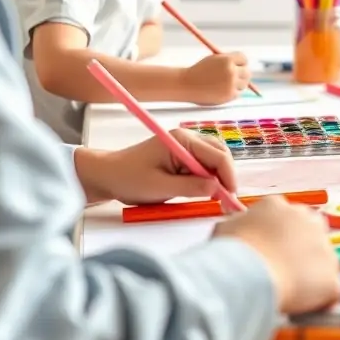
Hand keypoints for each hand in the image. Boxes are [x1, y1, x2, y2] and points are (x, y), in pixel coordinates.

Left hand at [83, 129, 236, 204]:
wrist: (108, 175)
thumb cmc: (129, 178)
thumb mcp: (160, 187)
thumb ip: (190, 187)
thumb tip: (217, 189)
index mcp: (182, 140)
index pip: (217, 155)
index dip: (228, 176)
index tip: (231, 198)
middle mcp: (188, 138)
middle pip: (220, 154)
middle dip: (227, 176)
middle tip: (228, 201)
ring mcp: (186, 146)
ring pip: (214, 159)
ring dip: (219, 178)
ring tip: (219, 199)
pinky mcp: (183, 156)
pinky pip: (204, 165)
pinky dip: (209, 178)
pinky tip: (207, 192)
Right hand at [180, 52, 250, 104]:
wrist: (187, 85)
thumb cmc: (198, 71)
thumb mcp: (213, 60)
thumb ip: (228, 61)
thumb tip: (243, 65)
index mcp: (227, 60)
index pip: (243, 59)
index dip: (241, 63)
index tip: (238, 66)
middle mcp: (231, 71)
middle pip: (247, 72)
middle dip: (243, 74)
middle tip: (237, 77)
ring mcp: (231, 84)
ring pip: (244, 84)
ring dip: (238, 84)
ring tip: (224, 84)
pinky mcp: (229, 95)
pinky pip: (238, 93)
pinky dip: (233, 92)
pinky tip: (222, 91)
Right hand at [215, 197, 339, 314]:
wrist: (248, 274)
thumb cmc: (230, 251)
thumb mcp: (225, 230)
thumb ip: (238, 228)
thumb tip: (237, 234)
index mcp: (277, 206)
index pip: (285, 217)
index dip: (278, 236)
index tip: (270, 250)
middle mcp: (306, 219)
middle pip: (312, 231)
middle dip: (303, 249)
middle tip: (285, 269)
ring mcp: (324, 248)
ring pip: (325, 262)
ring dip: (313, 275)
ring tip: (292, 293)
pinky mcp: (332, 278)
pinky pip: (330, 291)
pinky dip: (320, 301)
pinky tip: (302, 309)